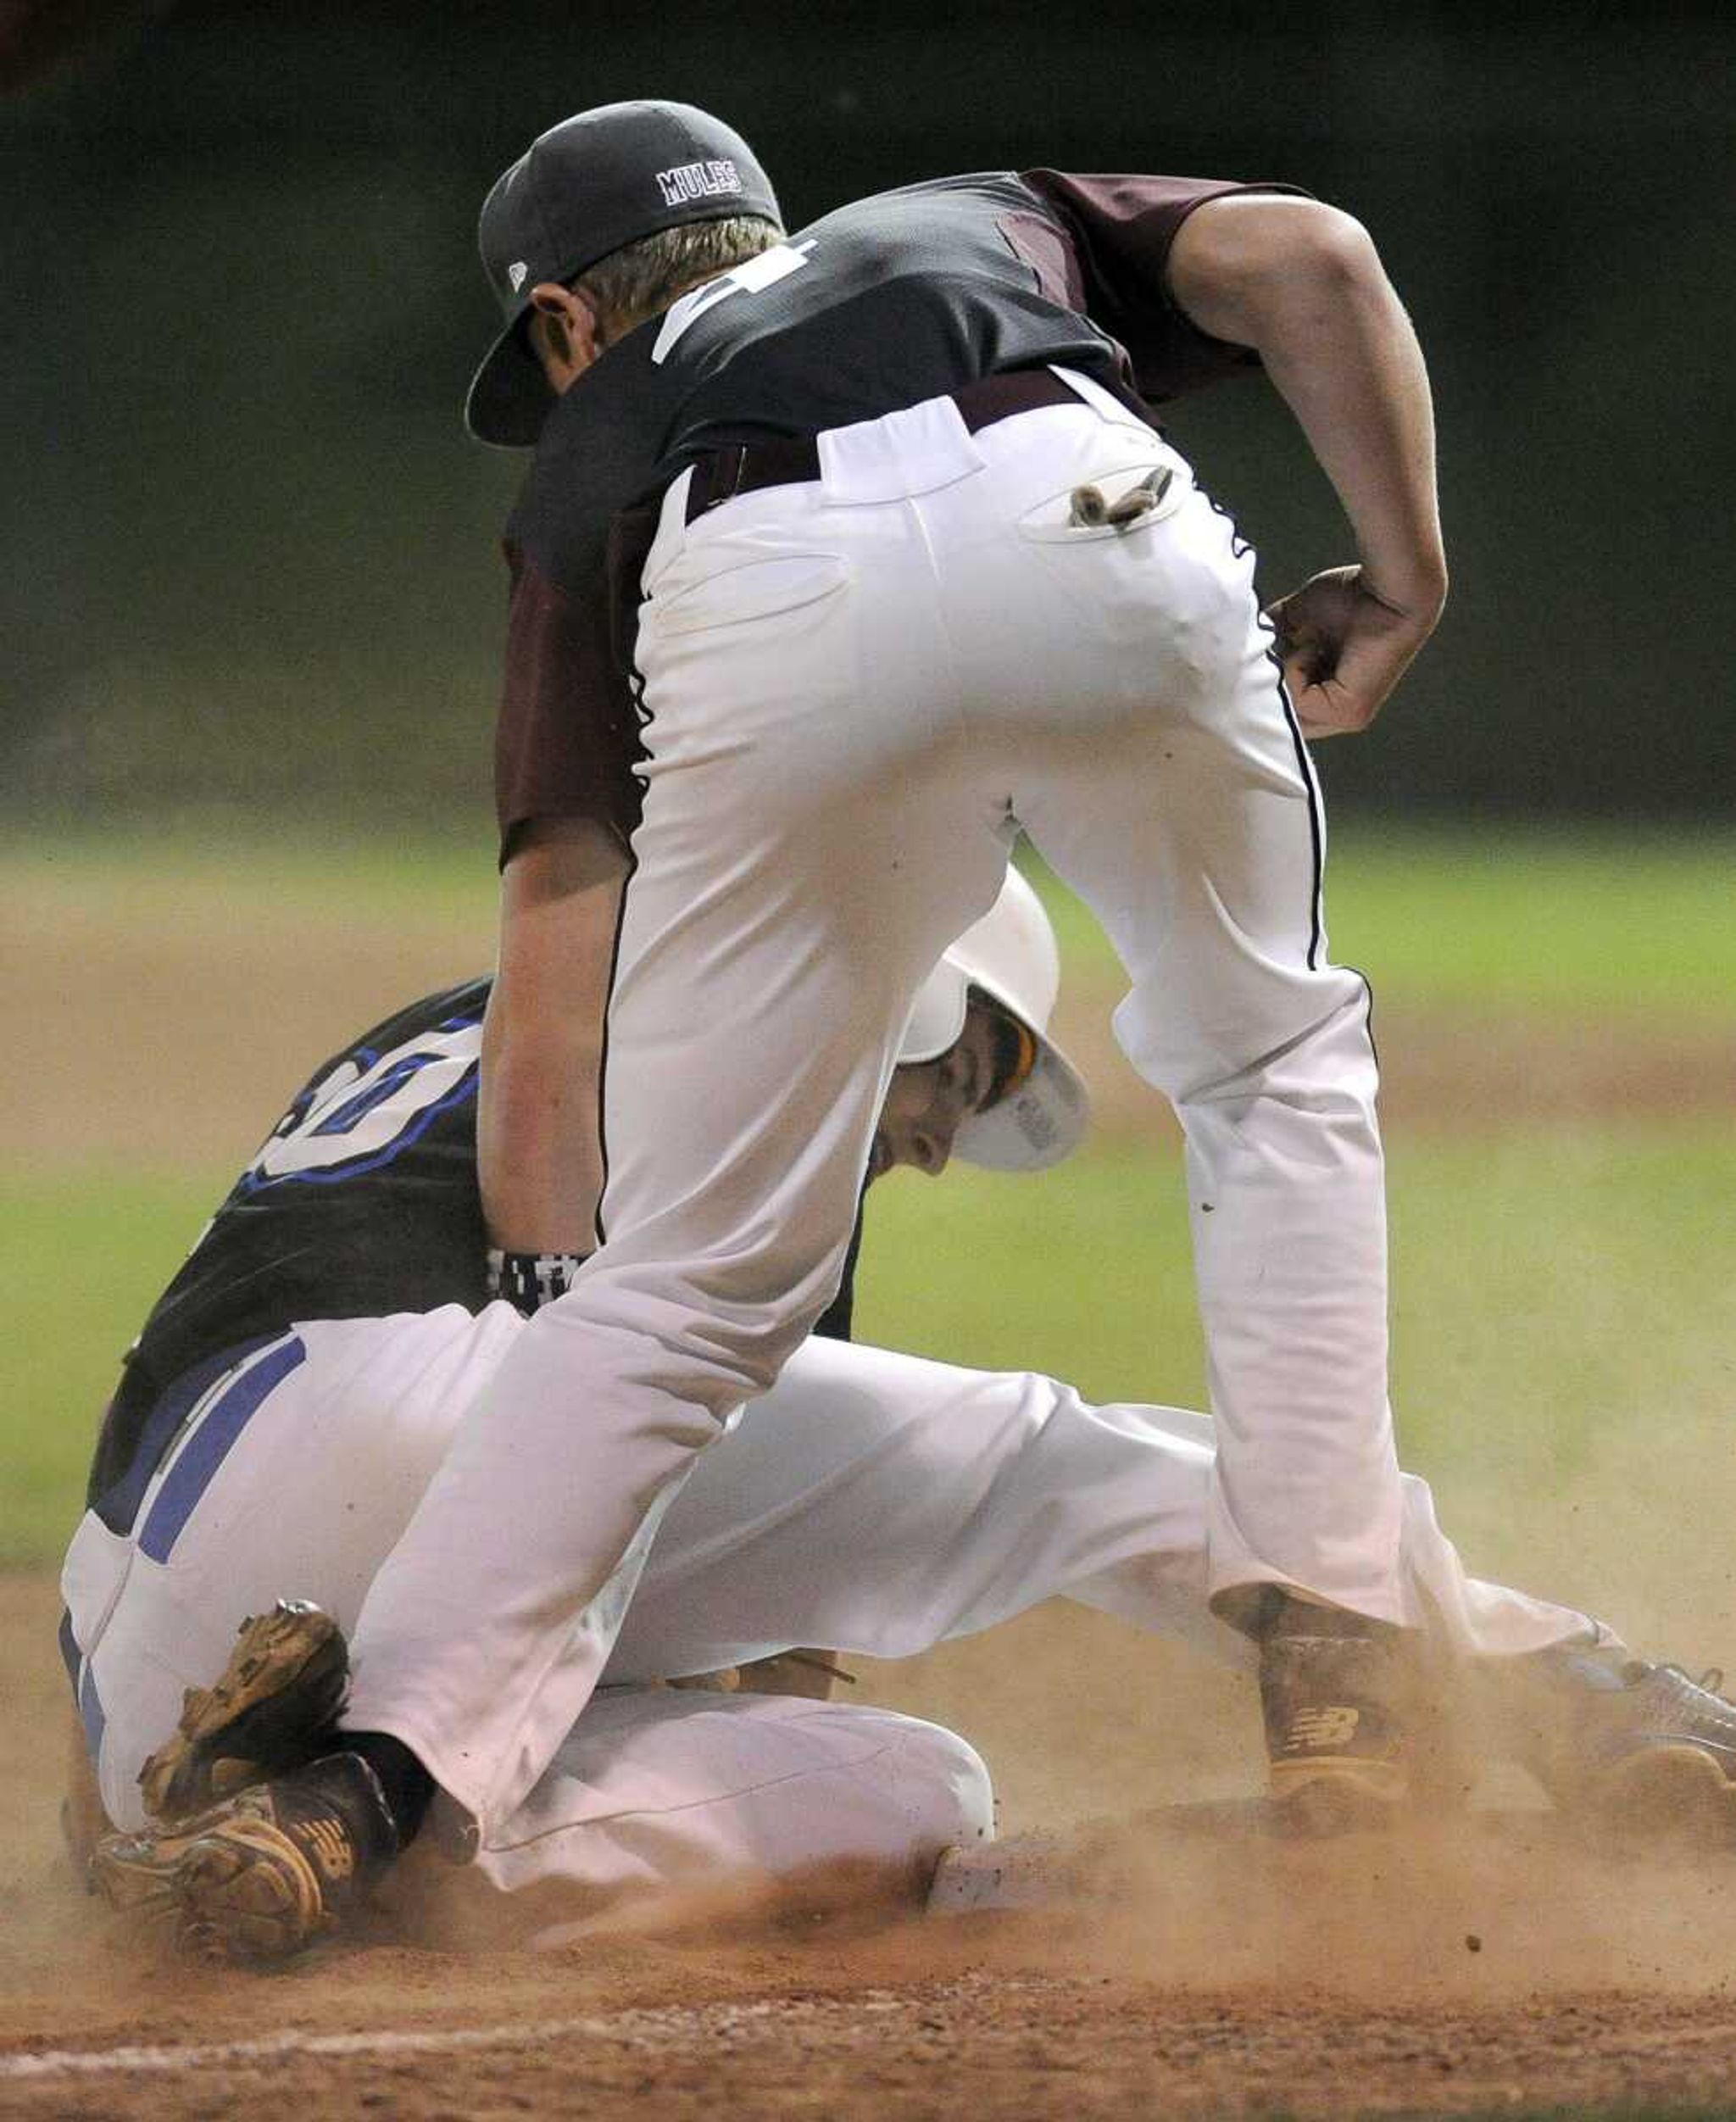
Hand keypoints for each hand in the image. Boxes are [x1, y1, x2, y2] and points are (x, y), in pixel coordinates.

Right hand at [1264, 565, 1443, 738]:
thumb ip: (1269, 642)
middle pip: (1280, 715)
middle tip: (1281, 643)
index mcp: (1331, 695)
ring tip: (1309, 639)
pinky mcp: (1351, 713)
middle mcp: (1339, 713)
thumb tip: (1235, 652)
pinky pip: (1299, 701)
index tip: (1258, 654)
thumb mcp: (1295, 620)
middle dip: (1269, 680)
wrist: (1388, 587)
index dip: (1262, 684)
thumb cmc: (1352, 596)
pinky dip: (1297, 668)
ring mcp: (1347, 717)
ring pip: (1286, 709)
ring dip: (1286, 668)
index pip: (1282, 708)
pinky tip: (1316, 645)